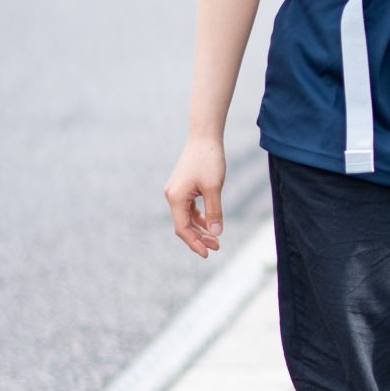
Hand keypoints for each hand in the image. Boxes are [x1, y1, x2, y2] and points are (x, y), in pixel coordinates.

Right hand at [164, 136, 226, 256]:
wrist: (204, 137)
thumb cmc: (209, 160)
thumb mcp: (214, 187)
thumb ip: (214, 211)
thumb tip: (216, 233)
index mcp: (176, 198)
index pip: (182, 228)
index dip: (194, 243)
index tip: (208, 253)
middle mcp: (172, 196)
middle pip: (183, 225)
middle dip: (199, 238)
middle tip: (217, 247)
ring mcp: (176, 191)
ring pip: (186, 217)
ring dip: (200, 229)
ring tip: (215, 239)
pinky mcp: (183, 187)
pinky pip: (189, 208)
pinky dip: (199, 217)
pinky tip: (210, 223)